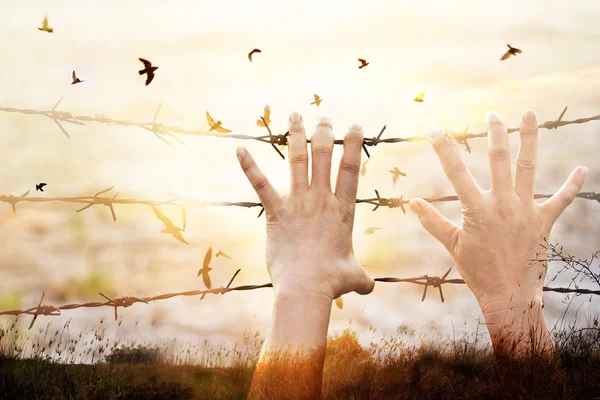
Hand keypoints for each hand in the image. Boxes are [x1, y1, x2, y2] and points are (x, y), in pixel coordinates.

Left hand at [236, 113, 373, 301]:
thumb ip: (363, 278)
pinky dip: (249, 166)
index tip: (354, 127)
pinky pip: (260, 184)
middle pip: (324, 157)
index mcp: (343, 210)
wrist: (306, 288)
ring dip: (296, 136)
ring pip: (297, 161)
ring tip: (295, 116)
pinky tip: (239, 149)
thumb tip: (370, 288)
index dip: (353, 145)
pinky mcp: (275, 212)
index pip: (350, 169)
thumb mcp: (354, 277)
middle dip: (324, 134)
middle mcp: (321, 200)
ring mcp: (298, 203)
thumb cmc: (332, 282)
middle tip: (324, 119)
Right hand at [409, 109, 586, 352]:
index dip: (443, 150)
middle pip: (499, 159)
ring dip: (530, 139)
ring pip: (528, 167)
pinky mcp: (543, 222)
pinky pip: (561, 200)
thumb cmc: (477, 272)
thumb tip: (412, 202)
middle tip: (493, 114)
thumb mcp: (452, 245)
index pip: (455, 172)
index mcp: (476, 209)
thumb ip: (432, 221)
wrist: (509, 296)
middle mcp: (502, 204)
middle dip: (495, 133)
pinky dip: (572, 185)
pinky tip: (581, 169)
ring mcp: (525, 210)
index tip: (435, 132)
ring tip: (529, 115)